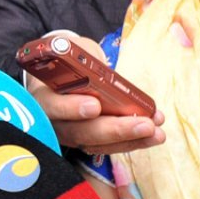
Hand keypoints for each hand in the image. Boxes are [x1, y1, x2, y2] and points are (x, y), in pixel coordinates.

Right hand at [24, 37, 164, 154]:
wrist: (64, 69)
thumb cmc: (68, 60)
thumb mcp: (74, 52)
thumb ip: (84, 62)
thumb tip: (107, 75)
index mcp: (43, 95)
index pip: (51, 106)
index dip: (70, 108)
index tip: (94, 106)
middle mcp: (53, 121)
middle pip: (79, 132)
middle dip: (115, 130)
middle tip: (144, 124)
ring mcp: (70, 134)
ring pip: (96, 144)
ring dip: (130, 139)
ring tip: (156, 132)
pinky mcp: (88, 140)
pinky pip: (109, 146)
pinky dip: (133, 141)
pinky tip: (154, 135)